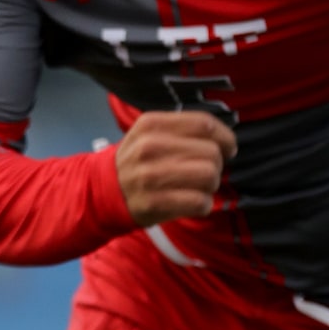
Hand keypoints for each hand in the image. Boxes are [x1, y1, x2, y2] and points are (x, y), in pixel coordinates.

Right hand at [115, 110, 236, 225]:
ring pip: (209, 176)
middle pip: (211, 152)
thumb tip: (226, 141)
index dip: (224, 137)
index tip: (226, 148)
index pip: (204, 124)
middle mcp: (150, 146)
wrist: (102, 191)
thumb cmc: (137, 160)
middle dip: (216, 165)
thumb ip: (184, 129)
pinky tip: (194, 203)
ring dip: (211, 185)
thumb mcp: (150, 132)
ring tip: (198, 188)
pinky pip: (199, 202)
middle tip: (203, 172)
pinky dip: (203, 205)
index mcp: (151, 124)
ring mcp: (150, 176)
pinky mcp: (154, 202)